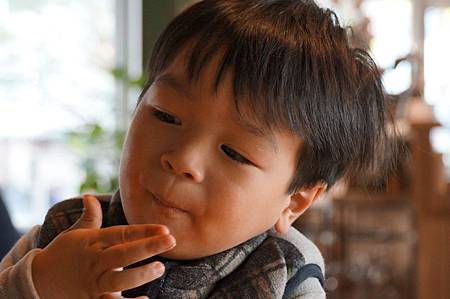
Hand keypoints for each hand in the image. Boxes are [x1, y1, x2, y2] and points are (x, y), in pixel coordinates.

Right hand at [32, 195, 175, 298]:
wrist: (36, 281)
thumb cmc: (63, 254)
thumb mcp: (75, 234)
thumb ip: (89, 218)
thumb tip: (90, 197)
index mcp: (94, 242)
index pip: (122, 234)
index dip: (144, 231)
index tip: (165, 229)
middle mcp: (95, 262)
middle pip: (123, 254)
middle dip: (148, 247)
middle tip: (171, 241)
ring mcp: (93, 283)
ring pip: (118, 280)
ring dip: (140, 275)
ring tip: (160, 267)